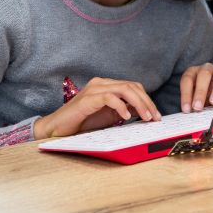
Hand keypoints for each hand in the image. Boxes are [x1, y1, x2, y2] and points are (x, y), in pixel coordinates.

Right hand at [33, 77, 159, 138]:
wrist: (57, 128)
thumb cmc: (82, 122)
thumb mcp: (108, 116)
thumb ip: (123, 110)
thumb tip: (143, 112)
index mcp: (107, 85)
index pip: (133, 87)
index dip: (147, 100)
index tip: (156, 115)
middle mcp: (101, 83)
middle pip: (132, 86)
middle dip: (147, 102)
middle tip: (155, 117)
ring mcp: (94, 89)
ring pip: (124, 89)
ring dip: (139, 104)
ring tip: (146, 117)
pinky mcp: (88, 99)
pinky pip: (110, 98)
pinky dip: (121, 106)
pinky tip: (127, 117)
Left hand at [179, 63, 212, 112]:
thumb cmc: (202, 102)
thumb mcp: (195, 104)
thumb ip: (192, 106)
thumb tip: (188, 115)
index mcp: (193, 73)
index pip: (187, 80)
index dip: (186, 94)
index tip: (187, 110)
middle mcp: (207, 69)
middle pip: (204, 74)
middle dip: (200, 91)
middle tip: (198, 107)